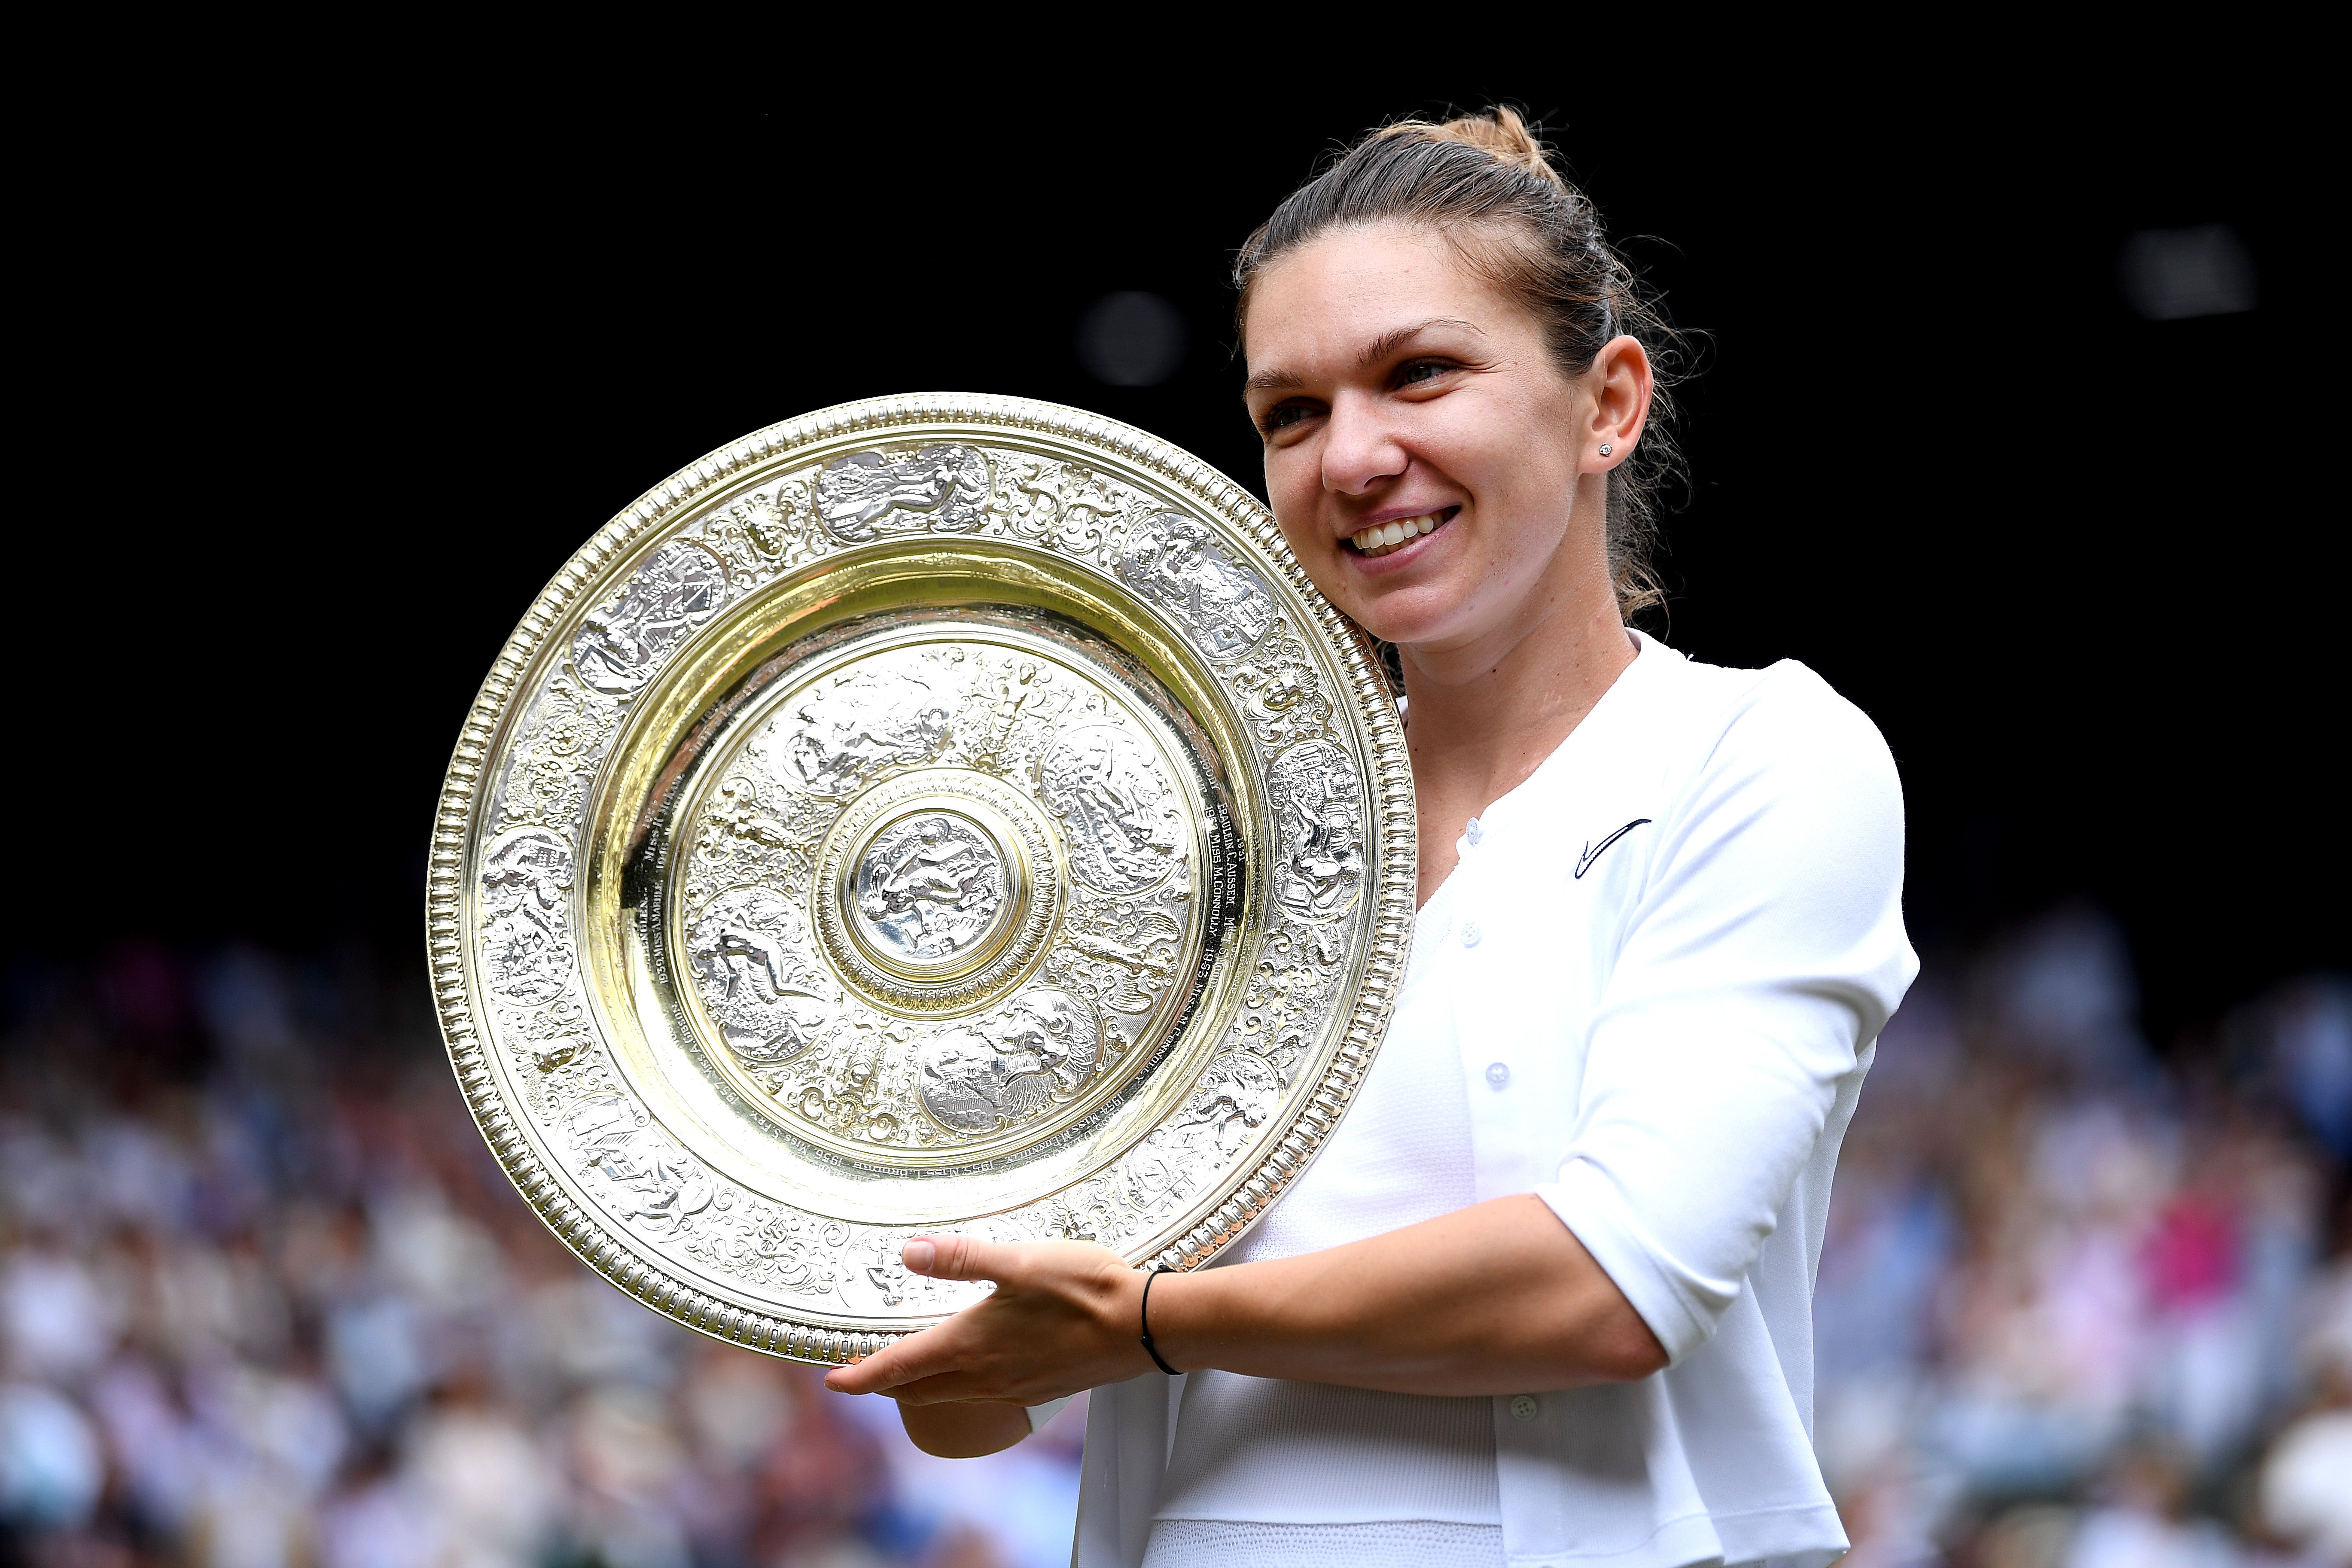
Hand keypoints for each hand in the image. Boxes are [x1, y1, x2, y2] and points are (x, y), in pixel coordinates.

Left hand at [824, 1234, 1154, 1404]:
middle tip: (862, 1374)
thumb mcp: (1020, 1261)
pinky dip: (959, 1386)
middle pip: (918, 1389)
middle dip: (884, 1385)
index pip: (898, 1369)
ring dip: (921, 1386)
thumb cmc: (1085, 1291)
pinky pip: (983, 1396)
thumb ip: (961, 1257)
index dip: (860, 1377)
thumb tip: (908, 1252)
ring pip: (949, 1395)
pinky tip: (972, 1369)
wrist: (1145, 1328)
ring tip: (909, 1370)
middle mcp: (985, 1375)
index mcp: (971, 1345)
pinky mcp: (1038, 1389)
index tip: (832, 1382)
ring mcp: (1013, 1388)